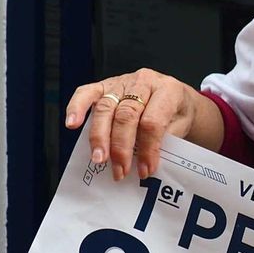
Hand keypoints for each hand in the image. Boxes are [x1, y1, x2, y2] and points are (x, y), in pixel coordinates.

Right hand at [65, 69, 217, 181]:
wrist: (177, 96)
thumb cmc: (177, 113)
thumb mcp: (181, 125)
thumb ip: (164, 140)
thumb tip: (142, 162)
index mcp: (168, 90)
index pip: (152, 122)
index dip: (148, 148)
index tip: (145, 170)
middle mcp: (143, 82)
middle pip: (126, 115)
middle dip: (121, 147)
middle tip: (120, 170)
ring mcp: (122, 81)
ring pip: (105, 108)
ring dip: (100, 137)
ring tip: (99, 159)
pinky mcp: (105, 84)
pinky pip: (87, 92)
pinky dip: (77, 108)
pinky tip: (72, 124)